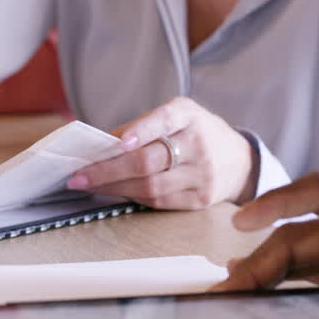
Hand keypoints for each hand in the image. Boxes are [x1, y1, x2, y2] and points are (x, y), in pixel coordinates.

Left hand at [65, 96, 255, 209]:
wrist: (239, 160)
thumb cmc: (194, 133)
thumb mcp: (176, 116)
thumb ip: (140, 126)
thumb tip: (97, 144)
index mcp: (189, 116)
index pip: (163, 119)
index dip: (140, 130)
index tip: (116, 143)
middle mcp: (198, 144)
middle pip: (148, 161)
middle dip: (107, 170)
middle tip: (79, 176)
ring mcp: (202, 174)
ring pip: (150, 186)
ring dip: (114, 187)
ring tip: (89, 185)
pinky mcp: (200, 200)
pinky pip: (159, 202)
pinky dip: (133, 197)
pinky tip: (116, 192)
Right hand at [219, 172, 318, 318]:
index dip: (280, 201)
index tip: (244, 219)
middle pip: (300, 238)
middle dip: (261, 261)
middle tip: (227, 291)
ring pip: (300, 264)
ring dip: (266, 279)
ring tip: (230, 301)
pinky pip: (315, 288)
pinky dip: (285, 296)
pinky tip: (260, 309)